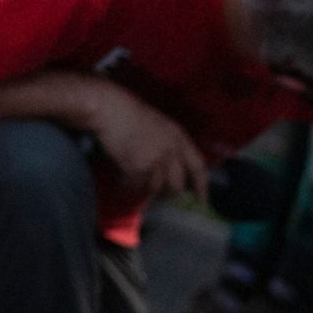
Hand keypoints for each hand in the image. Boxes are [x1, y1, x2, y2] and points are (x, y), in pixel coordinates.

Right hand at [72, 81, 207, 199]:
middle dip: (169, 194)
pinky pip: (136, 184)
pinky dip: (129, 183)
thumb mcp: (162, 125)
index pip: (197, 168)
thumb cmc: (132, 113)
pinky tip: (123, 177)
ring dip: (146, 187)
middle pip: (177, 184)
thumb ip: (171, 145)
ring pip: (155, 187)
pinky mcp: (137, 168)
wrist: (112, 111)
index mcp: (179, 138)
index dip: (201, 187)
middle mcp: (171, 152)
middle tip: (161, 198)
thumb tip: (171, 169)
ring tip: (136, 181)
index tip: (201, 201)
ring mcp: (154, 161)